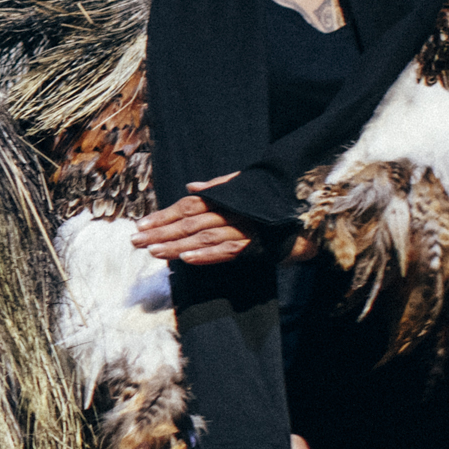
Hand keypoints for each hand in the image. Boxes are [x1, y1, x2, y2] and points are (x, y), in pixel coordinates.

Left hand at [134, 182, 289, 265]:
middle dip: (161, 232)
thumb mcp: (247, 189)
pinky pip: (228, 252)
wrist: (312, 220)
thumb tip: (190, 187)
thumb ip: (218, 188)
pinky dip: (207, 256)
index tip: (141, 225)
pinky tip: (187, 260)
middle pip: (190, 221)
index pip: (188, 205)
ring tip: (153, 252)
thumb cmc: (275, 204)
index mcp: (227, 198)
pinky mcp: (257, 246)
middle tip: (135, 241)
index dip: (163, 215)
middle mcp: (232, 211)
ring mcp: (244, 229)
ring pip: (204, 237)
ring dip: (176, 245)